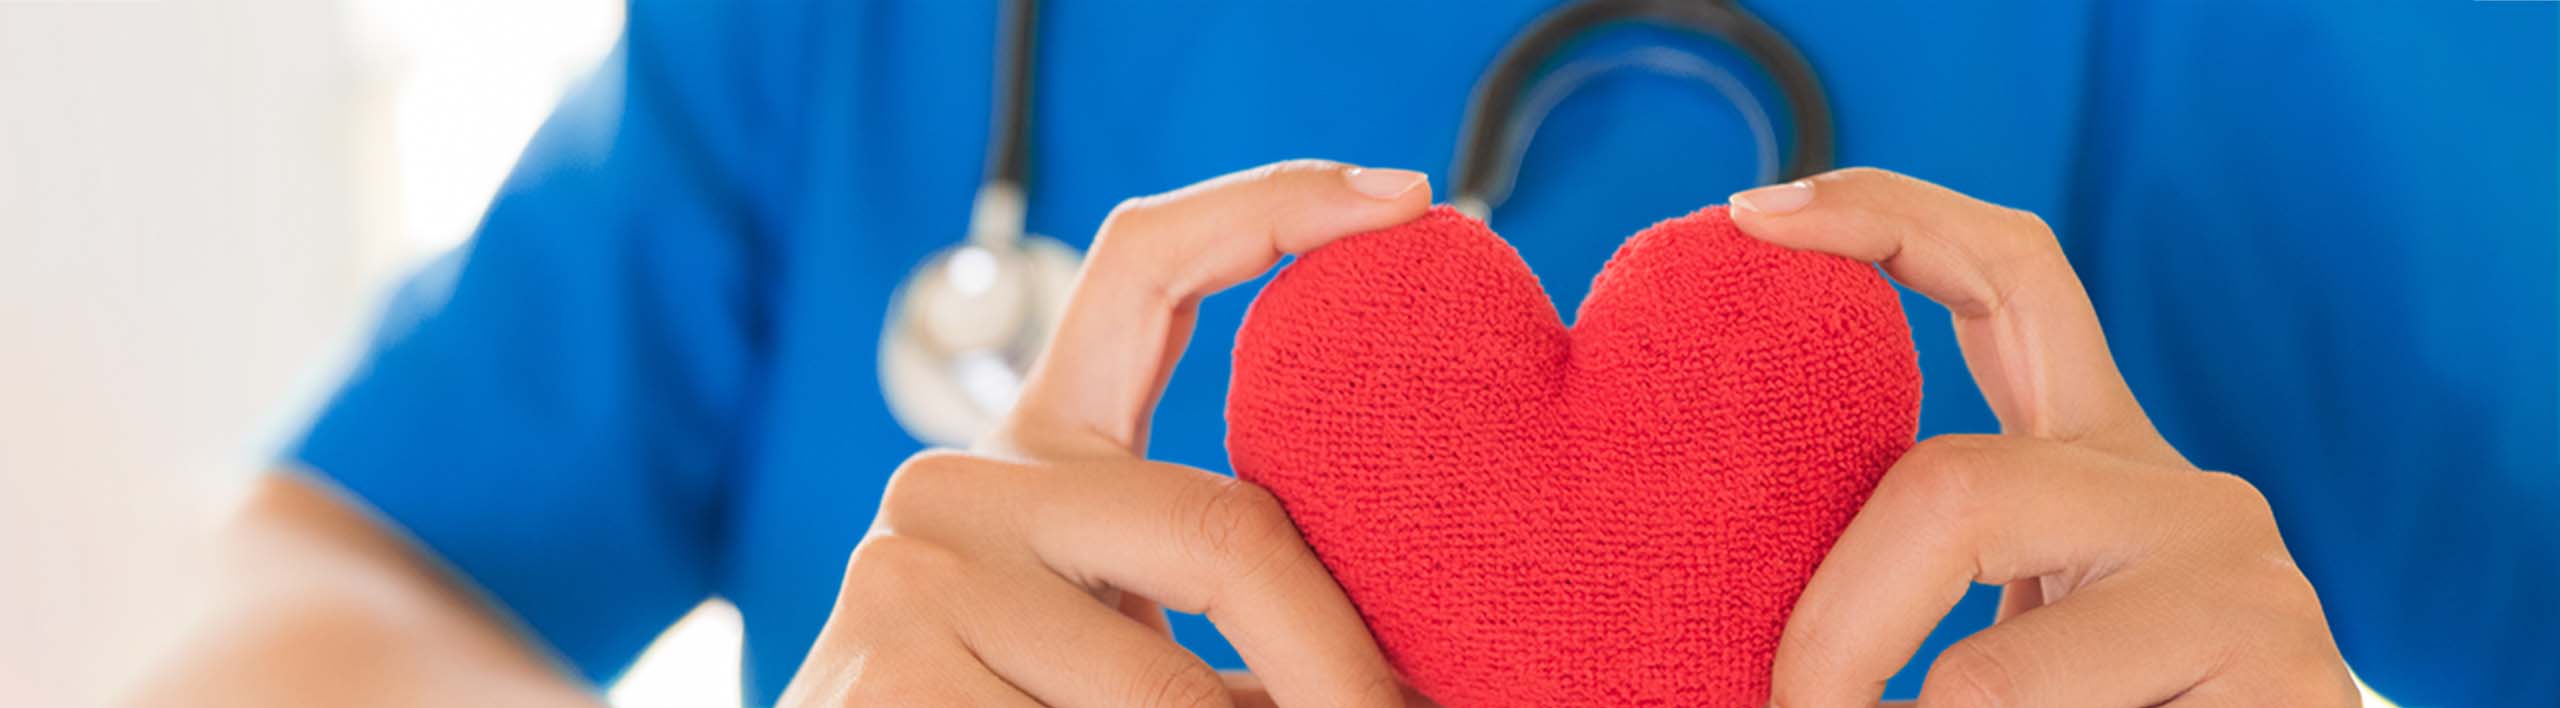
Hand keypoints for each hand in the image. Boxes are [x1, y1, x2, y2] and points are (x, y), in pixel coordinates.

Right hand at [778, 161, 1436, 706]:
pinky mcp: (890, 678)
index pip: (1145, 265)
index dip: (1276, 205)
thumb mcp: (1126, 641)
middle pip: (1226, 529)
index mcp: (1037, 452)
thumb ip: (1217, 585)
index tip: (1406, 198)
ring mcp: (913, 573)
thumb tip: (1415, 632)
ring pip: (1175, 690)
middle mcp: (964, 481)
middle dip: (1341, 661)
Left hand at [1731, 169, 2356, 706]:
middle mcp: (2180, 493)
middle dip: (1837, 630)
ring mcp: (2247, 583)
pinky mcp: (2291, 681)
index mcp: (2098, 458)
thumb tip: (1741, 594)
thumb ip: (1919, 573)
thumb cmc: (2118, 707)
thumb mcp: (2008, 634)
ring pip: (1988, 677)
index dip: (1884, 215)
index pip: (2008, 274)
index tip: (1752, 214)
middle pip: (1952, 489)